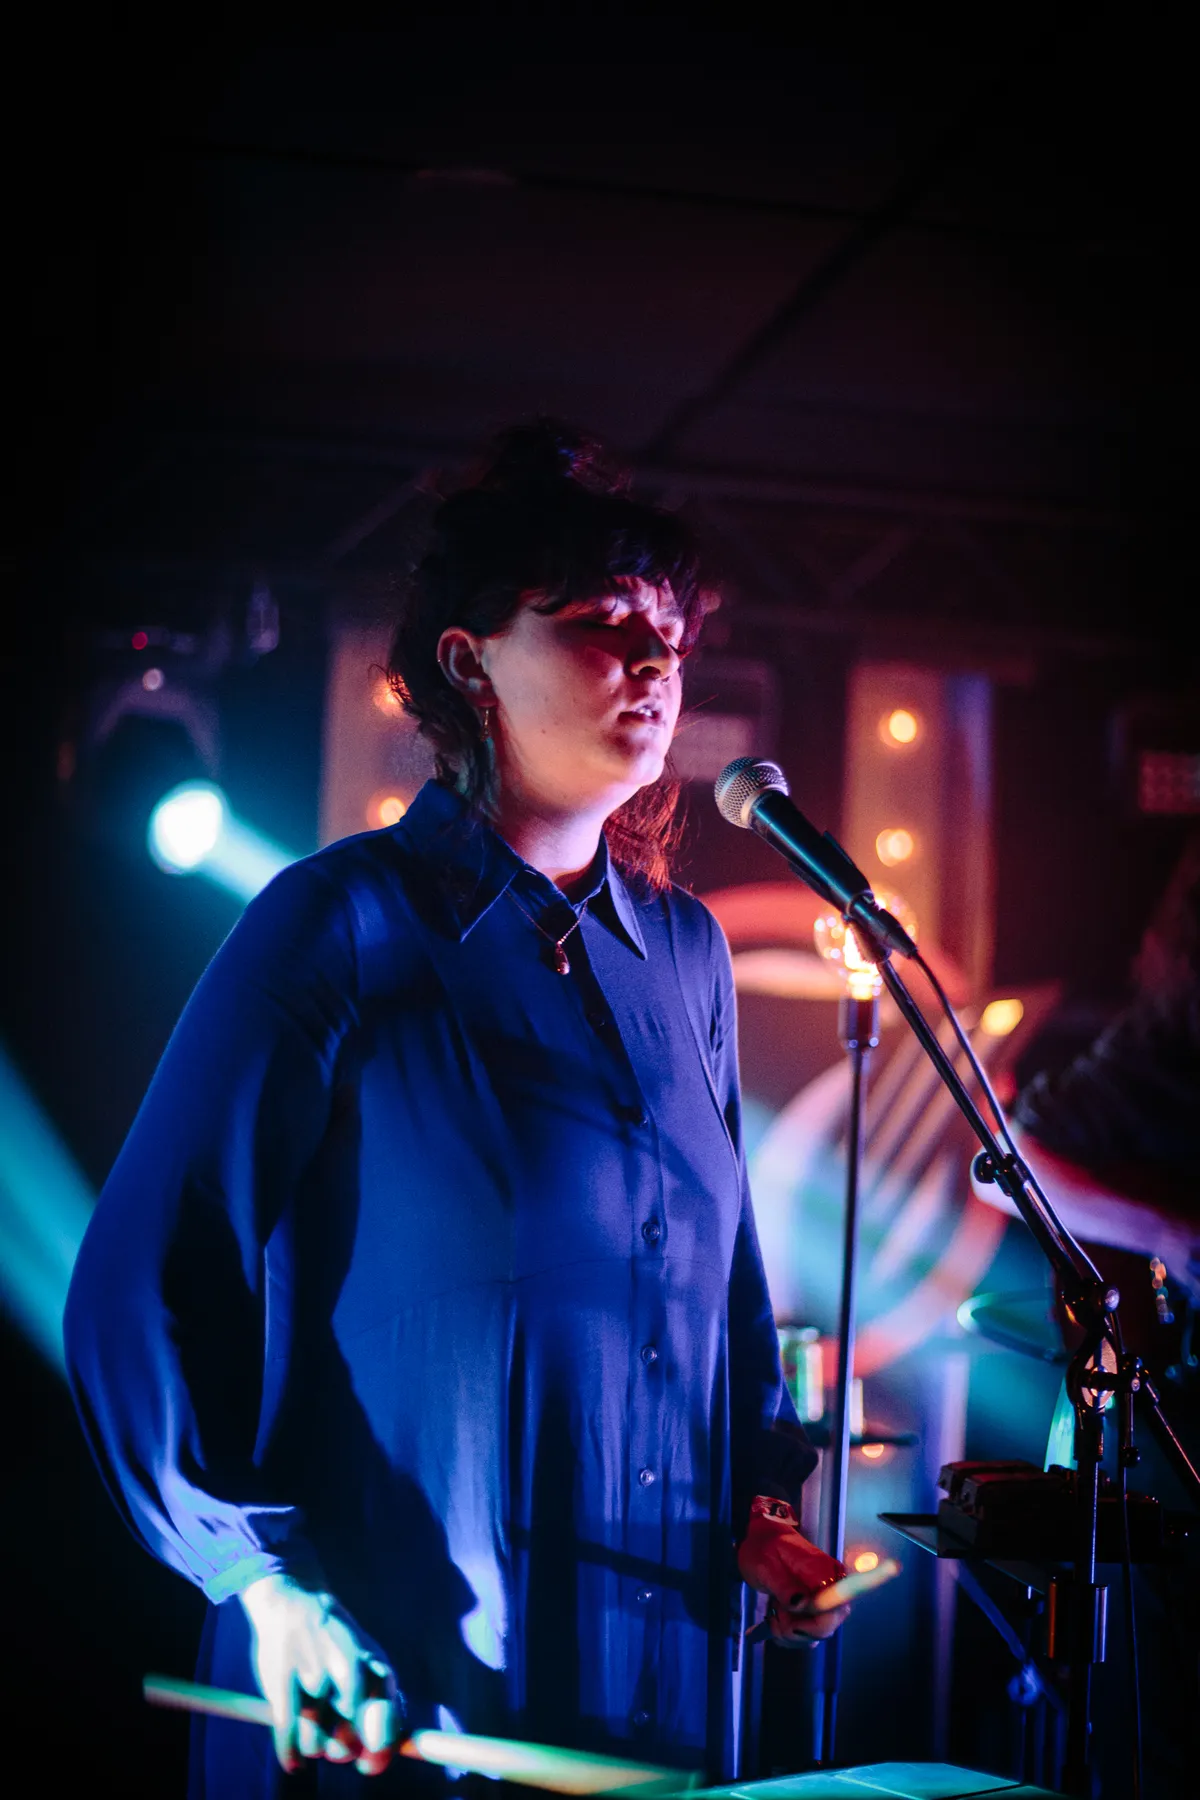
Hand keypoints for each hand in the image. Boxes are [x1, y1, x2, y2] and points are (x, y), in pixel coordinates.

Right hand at [240, 1573, 400, 1774]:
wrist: (295, 1599)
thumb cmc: (336, 1639)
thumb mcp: (368, 1658)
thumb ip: (383, 1698)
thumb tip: (392, 1748)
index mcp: (374, 1667)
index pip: (385, 1724)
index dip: (378, 1753)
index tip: (367, 1763)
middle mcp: (348, 1673)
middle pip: (349, 1742)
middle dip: (342, 1750)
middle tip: (335, 1743)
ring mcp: (315, 1678)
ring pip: (316, 1745)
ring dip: (313, 1747)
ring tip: (311, 1731)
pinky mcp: (284, 1684)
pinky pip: (288, 1739)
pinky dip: (291, 1756)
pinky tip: (293, 1761)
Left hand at [737, 1497, 849, 1646]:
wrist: (762, 1541)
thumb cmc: (763, 1550)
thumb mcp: (766, 1567)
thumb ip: (784, 1586)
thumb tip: (802, 1604)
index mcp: (824, 1571)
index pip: (834, 1609)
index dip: (811, 1623)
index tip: (786, 1613)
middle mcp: (832, 1587)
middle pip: (826, 1627)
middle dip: (796, 1629)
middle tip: (774, 1611)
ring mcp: (825, 1600)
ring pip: (815, 1635)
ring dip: (789, 1631)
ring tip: (773, 1610)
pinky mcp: (817, 1609)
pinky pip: (809, 1634)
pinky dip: (790, 1634)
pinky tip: (777, 1620)